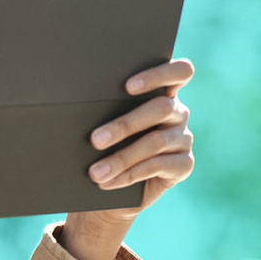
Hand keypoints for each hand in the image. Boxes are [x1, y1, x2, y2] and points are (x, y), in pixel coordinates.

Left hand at [75, 58, 196, 225]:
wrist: (117, 187)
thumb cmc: (105, 143)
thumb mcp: (103, 122)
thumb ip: (103, 108)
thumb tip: (76, 104)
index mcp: (162, 91)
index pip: (178, 72)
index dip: (158, 74)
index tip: (128, 86)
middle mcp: (177, 111)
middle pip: (161, 108)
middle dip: (124, 124)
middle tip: (94, 140)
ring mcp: (183, 138)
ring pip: (155, 141)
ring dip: (121, 157)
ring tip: (95, 171)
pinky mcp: (184, 164)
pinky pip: (157, 166)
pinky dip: (129, 175)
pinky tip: (107, 182)